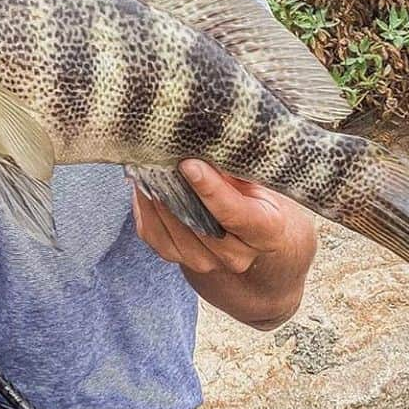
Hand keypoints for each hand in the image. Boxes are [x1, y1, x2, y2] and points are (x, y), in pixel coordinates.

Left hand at [131, 159, 290, 274]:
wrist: (247, 230)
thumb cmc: (252, 194)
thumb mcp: (254, 178)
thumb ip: (233, 169)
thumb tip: (201, 146)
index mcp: (265, 231)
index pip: (236, 214)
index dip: (211, 190)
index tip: (189, 165)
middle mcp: (236, 255)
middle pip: (200, 226)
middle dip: (176, 191)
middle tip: (159, 159)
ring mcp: (205, 262)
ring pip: (172, 231)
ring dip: (156, 197)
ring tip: (147, 166)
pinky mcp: (175, 257)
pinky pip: (152, 233)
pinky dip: (145, 206)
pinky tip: (143, 183)